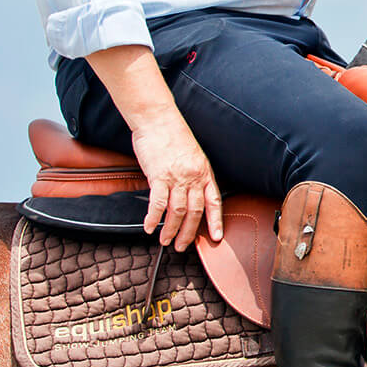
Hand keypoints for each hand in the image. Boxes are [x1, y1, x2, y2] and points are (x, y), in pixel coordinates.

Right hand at [129, 115, 223, 249]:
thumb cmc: (173, 135)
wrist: (158, 119)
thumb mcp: (192, 155)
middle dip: (189, 233)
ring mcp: (177, 177)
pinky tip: (150, 227)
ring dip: (171, 230)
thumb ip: (193, 174)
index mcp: (204, 172)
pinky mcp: (159, 176)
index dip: (216, 221)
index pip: (214, 201)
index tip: (216, 237)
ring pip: (177, 212)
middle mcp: (193, 177)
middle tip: (182, 246)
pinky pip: (158, 204)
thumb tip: (189, 192)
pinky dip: (153, 218)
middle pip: (195, 212)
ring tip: (165, 240)